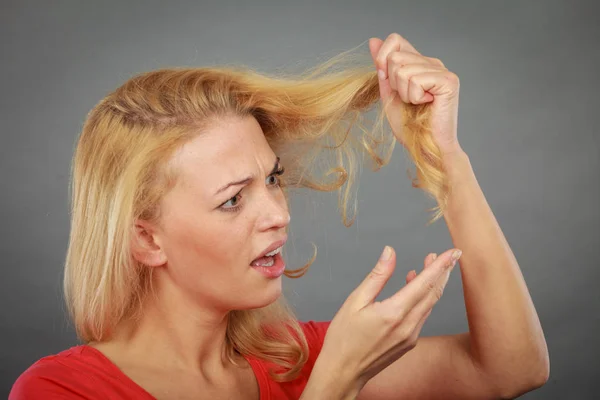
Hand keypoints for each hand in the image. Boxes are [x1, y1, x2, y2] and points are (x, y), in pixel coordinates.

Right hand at [319, 245, 460, 388]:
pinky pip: (422, 316)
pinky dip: (423, 299)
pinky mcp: (409, 344)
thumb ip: (377, 275)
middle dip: (443, 272)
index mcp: (394, 313)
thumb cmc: (343, 338)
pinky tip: (413, 290)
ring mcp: (411, 337)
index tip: (453, 252)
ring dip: (433, 285)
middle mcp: (408, 326)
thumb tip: (390, 252)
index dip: (441, 265)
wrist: (342, 373)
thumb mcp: (355, 301)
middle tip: (448, 255)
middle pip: (433, 293)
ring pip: (430, 305)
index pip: (425, 283)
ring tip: (430, 266)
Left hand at [368, 33, 461, 157]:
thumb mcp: (388, 94)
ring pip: (403, 70)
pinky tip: (427, 105)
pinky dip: (414, 97)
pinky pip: (416, 80)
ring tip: (417, 104)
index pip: (395, 40)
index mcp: (419, 64)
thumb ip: (382, 68)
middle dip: (393, 84)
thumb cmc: (409, 126)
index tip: (386, 80)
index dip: (383, 58)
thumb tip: (373, 40)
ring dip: (404, 93)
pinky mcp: (448, 81)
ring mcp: (442, 70)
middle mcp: (432, 63)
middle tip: (408, 100)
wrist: (426, 147)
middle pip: (395, 57)